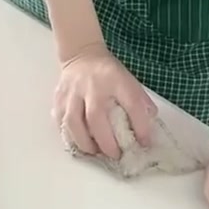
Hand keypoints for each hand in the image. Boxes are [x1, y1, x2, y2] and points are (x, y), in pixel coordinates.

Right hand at [52, 44, 157, 160]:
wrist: (82, 54)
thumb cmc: (108, 73)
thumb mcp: (128, 80)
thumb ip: (139, 101)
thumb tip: (149, 130)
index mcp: (116, 79)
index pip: (132, 102)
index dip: (140, 125)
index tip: (145, 142)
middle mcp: (93, 86)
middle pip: (96, 117)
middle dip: (107, 142)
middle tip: (116, 155)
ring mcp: (73, 92)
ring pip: (73, 122)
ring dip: (86, 143)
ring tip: (96, 152)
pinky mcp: (59, 98)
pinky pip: (61, 123)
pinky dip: (70, 137)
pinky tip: (80, 143)